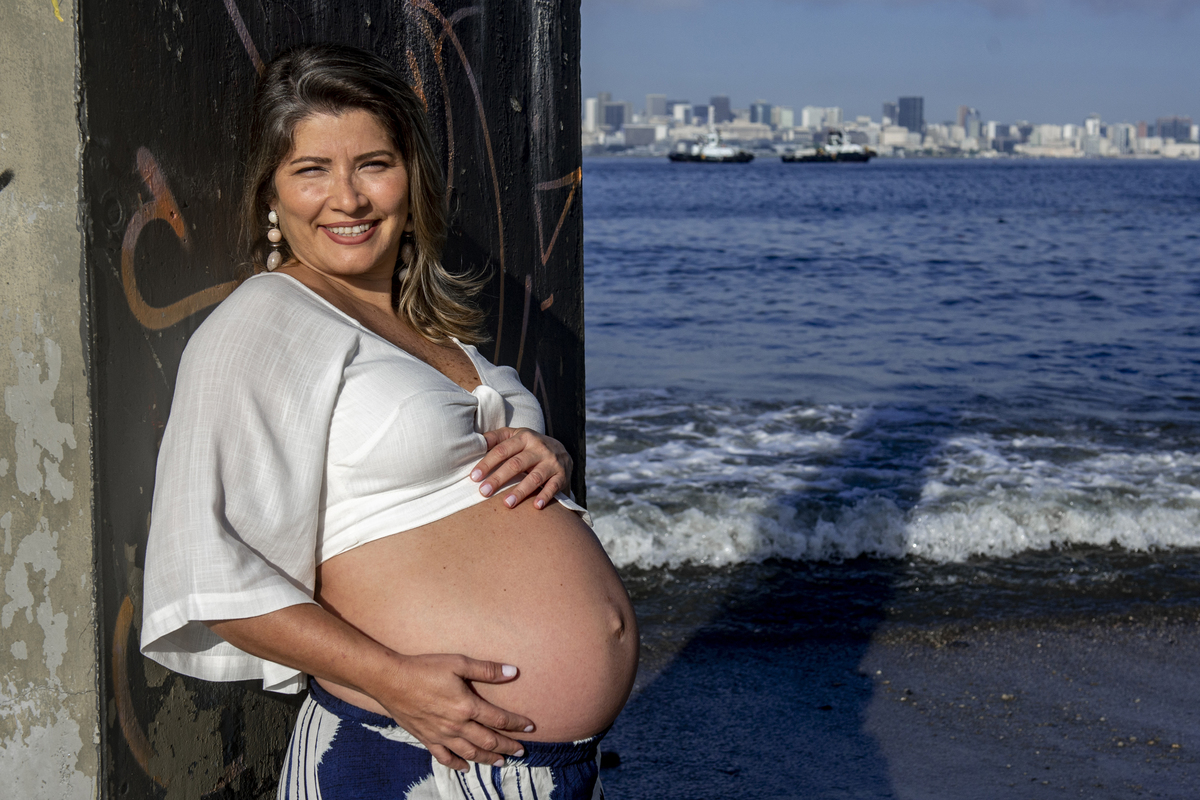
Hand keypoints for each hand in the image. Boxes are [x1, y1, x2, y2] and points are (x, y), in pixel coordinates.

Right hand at [377, 654, 533, 770]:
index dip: (517, 724)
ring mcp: (441, 735)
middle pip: (488, 740)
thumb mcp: (458, 662)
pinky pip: (444, 757)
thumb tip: (513, 672)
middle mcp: (456, 725)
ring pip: (470, 752)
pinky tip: (466, 767)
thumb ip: (486, 670)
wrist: (390, 680)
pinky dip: (457, 764)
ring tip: (501, 762)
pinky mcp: (426, 738)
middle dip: (507, 746)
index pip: (499, 719)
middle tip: (521, 752)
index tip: (530, 727)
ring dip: (487, 758)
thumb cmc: (425, 668)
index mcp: (467, 706)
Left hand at [470, 427, 571, 509]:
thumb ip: (496, 437)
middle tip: (484, 492)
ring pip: (534, 477)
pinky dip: (545, 496)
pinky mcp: (562, 475)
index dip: (487, 463)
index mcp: (524, 437)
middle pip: (516, 464)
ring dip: (520, 491)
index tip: (474, 477)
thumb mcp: (515, 435)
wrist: (561, 450)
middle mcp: (539, 448)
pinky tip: (536, 506)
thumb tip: (475, 441)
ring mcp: (552, 462)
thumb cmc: (530, 445)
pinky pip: (553, 487)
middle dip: (499, 478)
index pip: (502, 450)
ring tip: (507, 504)